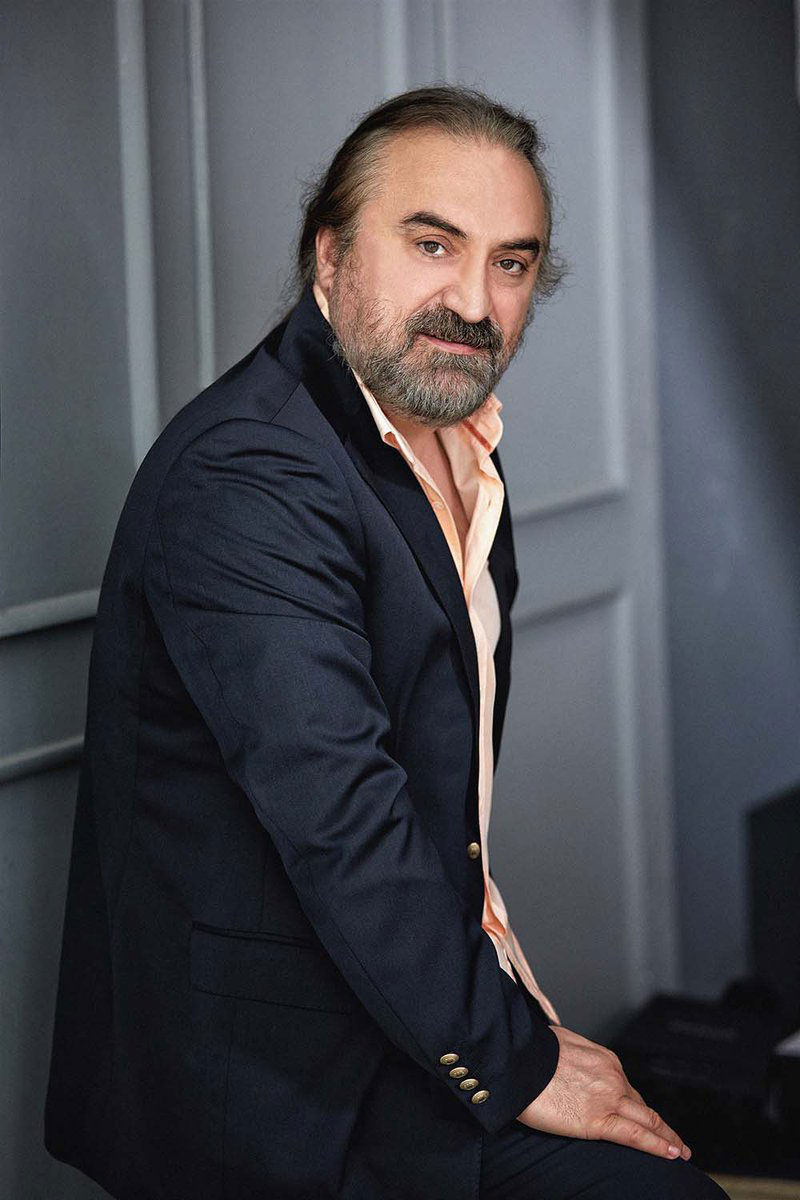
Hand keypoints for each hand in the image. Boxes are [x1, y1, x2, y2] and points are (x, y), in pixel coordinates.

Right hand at [516, 1026, 690, 1160]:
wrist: (519, 1061)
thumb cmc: (531, 1050)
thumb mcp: (560, 1043)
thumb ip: (573, 1056)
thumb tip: (567, 1059)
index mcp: (604, 1060)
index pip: (626, 1088)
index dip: (637, 1105)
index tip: (643, 1115)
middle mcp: (612, 1077)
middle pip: (641, 1105)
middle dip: (660, 1124)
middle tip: (674, 1140)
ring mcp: (608, 1099)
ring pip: (647, 1120)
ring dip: (667, 1137)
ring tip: (679, 1151)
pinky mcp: (598, 1121)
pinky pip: (635, 1135)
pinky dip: (657, 1145)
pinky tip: (671, 1154)